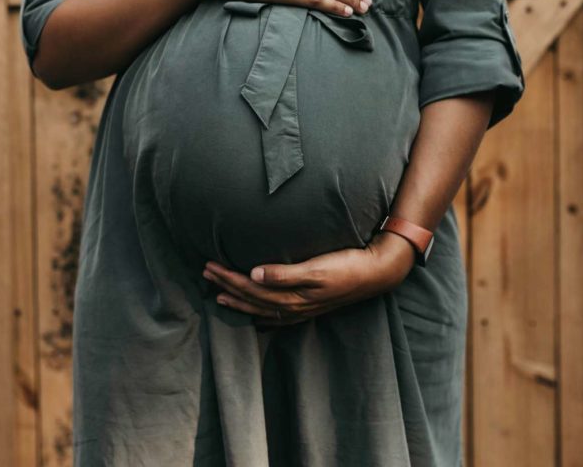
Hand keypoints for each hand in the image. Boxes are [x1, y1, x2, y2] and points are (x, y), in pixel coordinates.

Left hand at [202, 231, 415, 327]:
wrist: (376, 272)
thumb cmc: (347, 265)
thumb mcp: (316, 267)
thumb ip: (284, 273)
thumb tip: (253, 274)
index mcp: (292, 296)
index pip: (250, 288)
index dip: (227, 278)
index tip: (209, 266)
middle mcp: (294, 306)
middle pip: (252, 299)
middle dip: (227, 286)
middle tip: (205, 273)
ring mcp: (303, 309)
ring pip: (262, 309)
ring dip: (239, 301)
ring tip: (220, 294)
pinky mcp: (311, 306)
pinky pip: (278, 316)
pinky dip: (262, 315)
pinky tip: (256, 317)